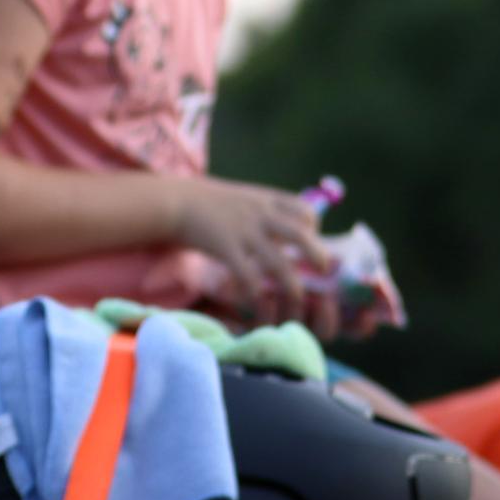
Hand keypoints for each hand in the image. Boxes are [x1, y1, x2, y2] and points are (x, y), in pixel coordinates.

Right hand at [172, 177, 331, 327]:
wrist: (175, 200)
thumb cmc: (209, 201)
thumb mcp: (244, 197)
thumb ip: (263, 210)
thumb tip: (281, 229)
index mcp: (267, 200)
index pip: (304, 210)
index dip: (314, 227)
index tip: (312, 240)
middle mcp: (261, 215)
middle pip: (300, 234)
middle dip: (316, 254)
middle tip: (323, 269)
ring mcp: (244, 233)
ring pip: (278, 262)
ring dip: (291, 283)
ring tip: (298, 298)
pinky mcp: (225, 249)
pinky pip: (247, 275)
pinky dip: (254, 291)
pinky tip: (256, 302)